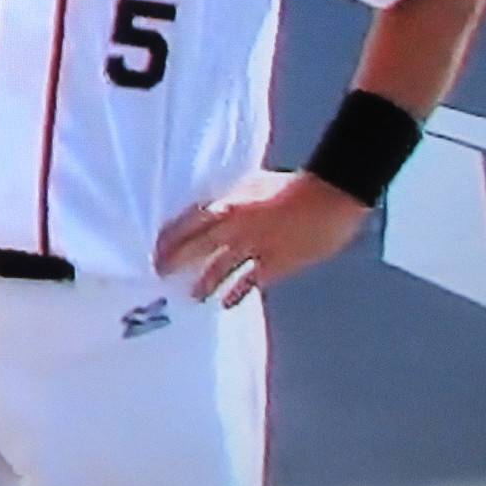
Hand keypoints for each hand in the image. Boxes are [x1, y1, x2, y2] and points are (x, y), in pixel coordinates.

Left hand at [153, 168, 370, 307]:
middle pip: (197, 247)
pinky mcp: (277, 263)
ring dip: (204, 282)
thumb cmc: (291, 186)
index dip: (171, 237)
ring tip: (191, 294)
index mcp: (227, 204)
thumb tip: (214, 205)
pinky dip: (238, 292)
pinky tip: (227, 302)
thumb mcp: (250, 183)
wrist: (329, 198)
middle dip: (176, 260)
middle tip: (160, 272)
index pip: (189, 223)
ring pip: (220, 267)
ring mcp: (255, 248)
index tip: (156, 249)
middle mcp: (236, 228)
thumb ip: (231, 197)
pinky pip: (251, 281)